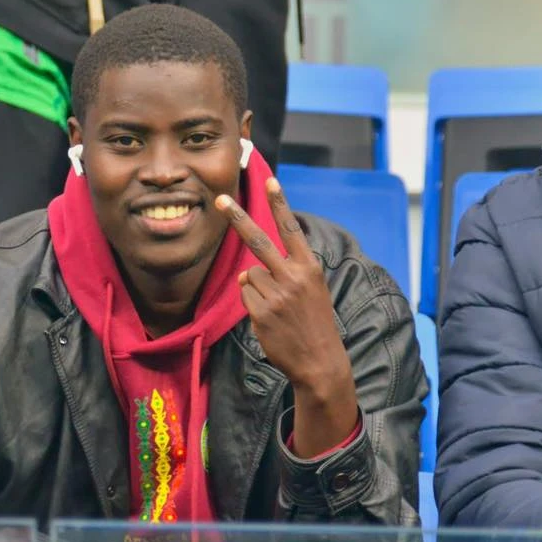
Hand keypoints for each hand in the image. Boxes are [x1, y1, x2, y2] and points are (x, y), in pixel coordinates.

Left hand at [215, 177, 358, 456]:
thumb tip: (248, 270)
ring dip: (255, 288)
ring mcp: (276, 295)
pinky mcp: (261, 312)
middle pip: (258, 241)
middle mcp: (293, 277)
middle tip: (220, 200)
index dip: (280, 204)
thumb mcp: (311, 290)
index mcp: (309, 267)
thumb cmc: (314, 323)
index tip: (269, 180)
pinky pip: (245, 296)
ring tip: (277, 308)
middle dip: (238, 219)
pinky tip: (270, 319)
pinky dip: (252, 304)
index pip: (291, 229)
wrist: (320, 361)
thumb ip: (285, 273)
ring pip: (248, 275)